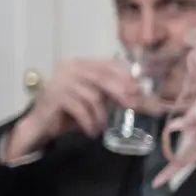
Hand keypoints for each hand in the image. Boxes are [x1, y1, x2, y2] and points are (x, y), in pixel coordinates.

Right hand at [4, 58, 146, 161]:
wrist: (41, 124)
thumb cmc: (72, 112)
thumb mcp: (97, 101)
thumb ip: (117, 96)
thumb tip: (154, 104)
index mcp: (81, 64)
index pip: (108, 63)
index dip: (126, 76)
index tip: (139, 90)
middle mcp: (69, 68)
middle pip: (102, 77)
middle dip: (121, 92)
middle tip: (132, 107)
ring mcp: (60, 81)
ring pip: (92, 95)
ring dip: (101, 115)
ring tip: (102, 127)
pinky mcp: (53, 96)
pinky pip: (80, 109)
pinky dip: (89, 122)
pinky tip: (92, 131)